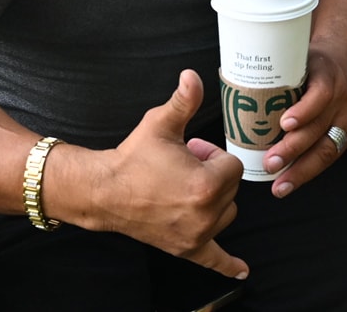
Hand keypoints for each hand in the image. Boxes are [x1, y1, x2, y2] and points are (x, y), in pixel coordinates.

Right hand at [91, 71, 247, 277]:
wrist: (104, 190)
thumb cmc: (134, 157)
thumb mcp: (161, 124)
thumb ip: (184, 100)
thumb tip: (193, 76)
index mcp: (207, 184)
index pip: (233, 164)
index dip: (212, 154)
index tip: (191, 151)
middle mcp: (206, 213)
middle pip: (231, 188)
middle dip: (212, 174)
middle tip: (184, 166)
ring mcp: (196, 234)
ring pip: (226, 213)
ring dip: (213, 200)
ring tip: (184, 187)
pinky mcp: (186, 248)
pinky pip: (213, 260)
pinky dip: (227, 265)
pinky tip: (242, 272)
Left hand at [260, 44, 346, 197]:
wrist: (344, 60)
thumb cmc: (311, 62)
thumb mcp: (296, 57)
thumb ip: (275, 72)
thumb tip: (234, 86)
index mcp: (328, 74)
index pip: (320, 94)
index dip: (304, 111)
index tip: (284, 123)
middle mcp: (342, 97)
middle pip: (319, 127)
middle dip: (293, 149)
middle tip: (270, 163)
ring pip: (327, 149)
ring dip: (301, 170)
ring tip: (279, 185)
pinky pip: (329, 156)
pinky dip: (307, 171)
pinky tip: (290, 182)